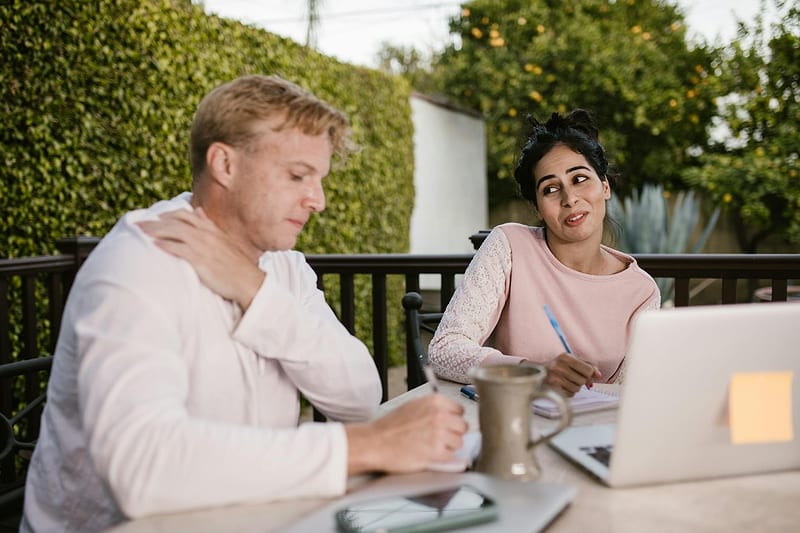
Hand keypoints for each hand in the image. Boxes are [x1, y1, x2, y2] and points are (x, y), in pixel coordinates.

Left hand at [136, 207, 263, 309]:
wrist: (249, 282)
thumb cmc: (237, 266)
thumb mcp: (225, 241)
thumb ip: (210, 226)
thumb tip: (198, 212)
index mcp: (213, 230)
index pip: (186, 215)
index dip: (168, 215)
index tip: (155, 218)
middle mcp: (207, 235)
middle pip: (176, 221)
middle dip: (154, 222)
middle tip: (138, 224)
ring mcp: (204, 247)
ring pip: (174, 232)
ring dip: (155, 231)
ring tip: (141, 233)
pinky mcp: (202, 261)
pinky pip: (179, 249)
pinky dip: (165, 245)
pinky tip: (154, 245)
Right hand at [345, 394, 467, 474]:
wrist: (376, 442)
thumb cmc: (390, 427)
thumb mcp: (413, 406)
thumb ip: (433, 409)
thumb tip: (449, 415)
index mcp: (435, 402)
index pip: (460, 410)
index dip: (453, 419)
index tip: (448, 425)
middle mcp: (440, 415)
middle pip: (463, 426)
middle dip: (453, 433)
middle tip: (440, 438)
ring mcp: (440, 434)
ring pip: (459, 442)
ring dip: (448, 446)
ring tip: (432, 446)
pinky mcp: (437, 452)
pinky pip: (450, 456)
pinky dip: (442, 458)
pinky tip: (429, 454)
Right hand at [542, 353, 601, 396]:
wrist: (537, 373)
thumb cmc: (558, 367)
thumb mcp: (571, 361)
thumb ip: (587, 366)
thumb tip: (600, 376)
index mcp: (565, 356)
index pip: (588, 369)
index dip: (589, 374)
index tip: (585, 373)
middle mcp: (559, 366)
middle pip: (583, 380)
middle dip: (580, 381)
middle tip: (572, 377)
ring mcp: (554, 377)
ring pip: (577, 388)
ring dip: (574, 387)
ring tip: (566, 381)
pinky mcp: (552, 388)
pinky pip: (570, 394)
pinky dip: (568, 392)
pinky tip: (562, 386)